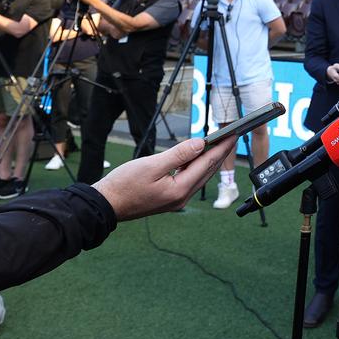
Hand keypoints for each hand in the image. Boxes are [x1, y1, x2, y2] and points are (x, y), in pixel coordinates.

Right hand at [92, 137, 234, 220]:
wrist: (106, 205)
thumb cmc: (123, 185)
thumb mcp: (151, 165)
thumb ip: (178, 155)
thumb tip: (200, 144)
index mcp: (180, 190)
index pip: (207, 163)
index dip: (221, 147)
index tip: (233, 134)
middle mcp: (182, 197)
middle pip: (207, 171)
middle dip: (220, 153)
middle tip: (231, 137)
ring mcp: (177, 200)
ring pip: (200, 176)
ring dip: (210, 160)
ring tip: (219, 144)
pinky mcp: (170, 199)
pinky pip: (190, 180)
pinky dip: (196, 167)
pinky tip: (197, 158)